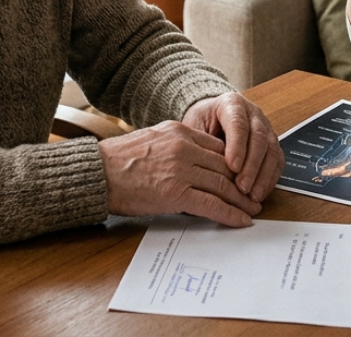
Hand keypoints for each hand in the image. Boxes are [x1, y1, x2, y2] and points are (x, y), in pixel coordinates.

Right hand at [98, 121, 260, 226]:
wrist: (97, 174)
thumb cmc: (118, 161)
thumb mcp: (152, 140)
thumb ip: (177, 146)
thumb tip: (195, 161)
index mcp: (179, 131)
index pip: (218, 147)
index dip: (234, 164)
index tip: (242, 176)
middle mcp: (184, 147)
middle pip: (225, 165)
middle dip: (242, 183)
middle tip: (253, 195)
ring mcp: (181, 169)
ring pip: (223, 184)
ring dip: (242, 200)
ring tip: (252, 210)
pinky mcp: (176, 192)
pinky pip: (212, 203)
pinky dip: (230, 213)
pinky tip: (240, 220)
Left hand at [183, 93, 283, 202]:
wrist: (209, 117)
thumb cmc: (200, 123)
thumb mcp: (194, 127)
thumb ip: (202, 144)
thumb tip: (208, 168)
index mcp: (232, 104)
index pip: (238, 123)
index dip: (238, 146)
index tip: (232, 167)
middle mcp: (253, 114)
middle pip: (259, 137)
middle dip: (252, 165)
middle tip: (242, 187)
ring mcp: (265, 128)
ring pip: (271, 150)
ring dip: (263, 175)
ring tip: (252, 195)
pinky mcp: (271, 144)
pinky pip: (277, 161)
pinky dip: (270, 179)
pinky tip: (260, 193)